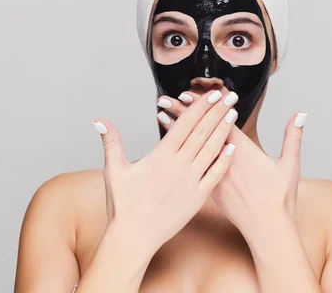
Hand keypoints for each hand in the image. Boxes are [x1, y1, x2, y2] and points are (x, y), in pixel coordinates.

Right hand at [91, 89, 238, 256]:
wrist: (133, 238)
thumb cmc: (122, 205)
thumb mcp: (114, 170)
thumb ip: (111, 142)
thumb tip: (99, 120)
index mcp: (161, 156)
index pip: (185, 124)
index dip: (200, 107)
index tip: (212, 94)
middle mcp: (179, 166)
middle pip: (202, 132)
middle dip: (217, 112)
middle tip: (230, 96)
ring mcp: (190, 182)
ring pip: (211, 150)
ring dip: (223, 131)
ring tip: (232, 114)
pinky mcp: (198, 197)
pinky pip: (215, 175)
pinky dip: (224, 160)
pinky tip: (232, 148)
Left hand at [159, 90, 306, 240]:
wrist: (267, 229)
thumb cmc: (279, 198)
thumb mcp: (290, 165)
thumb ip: (293, 137)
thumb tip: (301, 114)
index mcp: (241, 150)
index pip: (217, 121)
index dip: (202, 106)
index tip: (186, 94)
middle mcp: (224, 160)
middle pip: (199, 130)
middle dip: (181, 112)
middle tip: (165, 98)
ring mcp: (214, 174)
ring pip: (191, 146)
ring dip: (175, 129)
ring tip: (160, 114)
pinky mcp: (209, 187)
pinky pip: (190, 163)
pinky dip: (179, 151)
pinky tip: (168, 144)